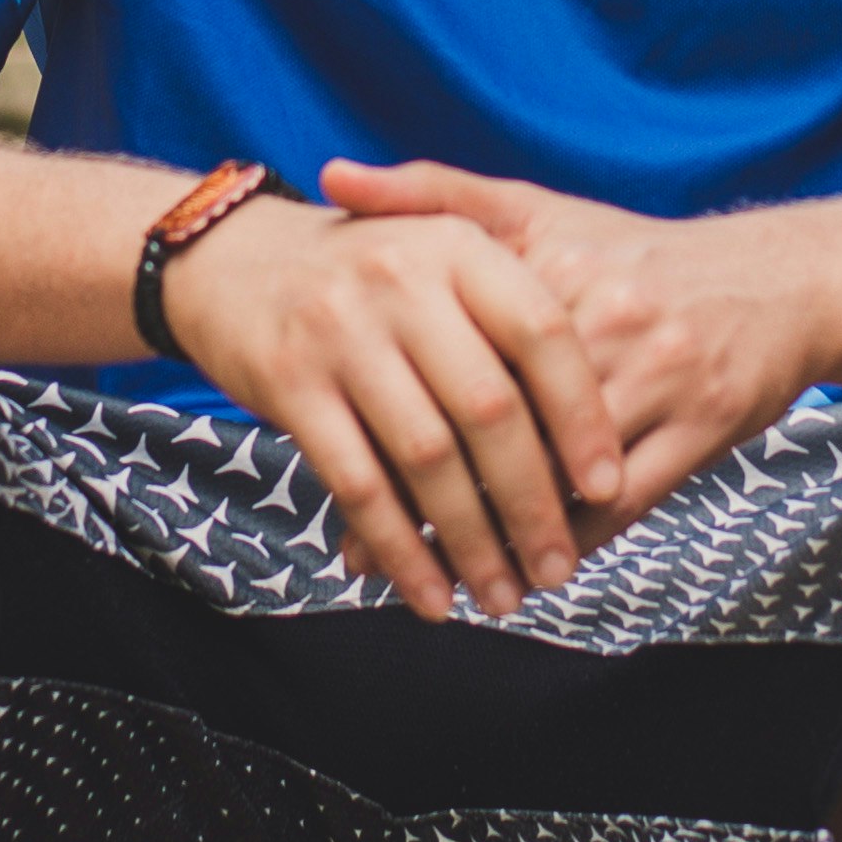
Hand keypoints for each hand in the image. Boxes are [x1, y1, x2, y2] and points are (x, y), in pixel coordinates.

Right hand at [155, 191, 630, 622]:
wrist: (232, 260)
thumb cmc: (369, 273)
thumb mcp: (443, 254)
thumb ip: (513, 314)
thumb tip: (599, 422)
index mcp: (458, 247)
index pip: (542, 333)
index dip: (581, 415)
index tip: (609, 485)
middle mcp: (402, 281)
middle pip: (489, 408)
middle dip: (531, 501)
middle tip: (558, 569)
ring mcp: (341, 332)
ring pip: (426, 457)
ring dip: (471, 540)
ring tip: (503, 594)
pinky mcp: (290, 384)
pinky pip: (358, 484)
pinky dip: (400, 550)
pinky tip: (430, 593)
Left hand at [315, 162, 841, 531]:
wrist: (779, 281)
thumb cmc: (637, 255)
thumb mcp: (540, 212)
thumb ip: (434, 192)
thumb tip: (331, 178)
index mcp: (556, 269)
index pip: (459, 354)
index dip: (394, 414)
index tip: (337, 460)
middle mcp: (610, 319)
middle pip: (503, 426)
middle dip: (432, 496)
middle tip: (368, 552)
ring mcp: (662, 378)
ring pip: (559, 478)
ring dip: (496, 539)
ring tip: (437, 581)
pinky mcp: (704, 429)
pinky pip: (622, 506)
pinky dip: (568, 545)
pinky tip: (523, 572)